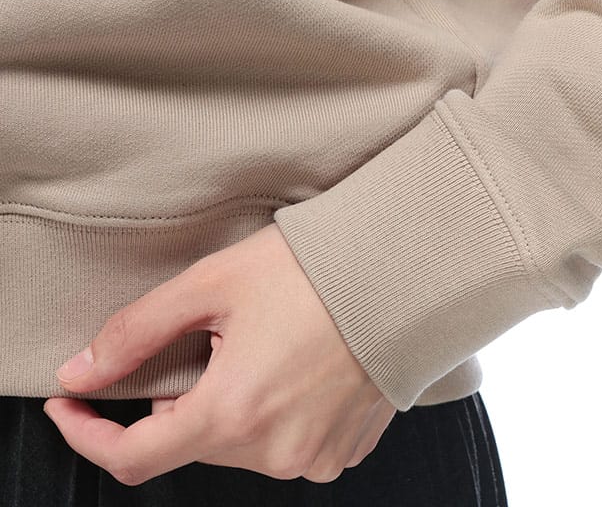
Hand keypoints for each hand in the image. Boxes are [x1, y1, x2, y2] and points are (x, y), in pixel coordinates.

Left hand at [43, 222, 396, 486]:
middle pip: (191, 440)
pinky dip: (272, 412)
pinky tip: (293, 364)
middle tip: (211, 336)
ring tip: (264, 342)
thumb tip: (80, 371)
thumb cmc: (313, 270)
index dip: (88, 435)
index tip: (69, 407)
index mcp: (232, 412)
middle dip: (182, 396)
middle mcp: (272, 452)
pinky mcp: (341, 452)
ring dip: (230, 402)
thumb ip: (137, 331)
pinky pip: (283, 445)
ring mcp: (312, 459)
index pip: (132, 458)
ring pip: (236, 443)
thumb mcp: (213, 283)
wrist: (403, 274)